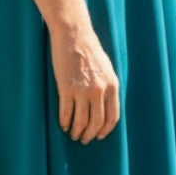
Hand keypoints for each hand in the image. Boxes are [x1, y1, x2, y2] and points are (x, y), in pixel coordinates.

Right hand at [49, 24, 119, 142]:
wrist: (74, 35)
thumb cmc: (89, 50)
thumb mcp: (106, 69)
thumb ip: (107, 87)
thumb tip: (105, 105)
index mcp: (112, 86)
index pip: (112, 117)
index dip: (105, 130)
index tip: (99, 135)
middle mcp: (99, 91)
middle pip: (96, 123)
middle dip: (89, 135)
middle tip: (84, 139)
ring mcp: (82, 90)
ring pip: (81, 121)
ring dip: (76, 132)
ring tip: (73, 135)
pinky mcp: (66, 88)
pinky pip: (66, 113)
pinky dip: (64, 122)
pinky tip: (63, 125)